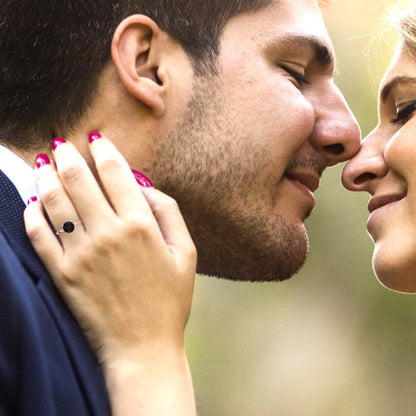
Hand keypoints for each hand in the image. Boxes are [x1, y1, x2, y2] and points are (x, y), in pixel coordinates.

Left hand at [24, 133, 196, 415]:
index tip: (97, 139)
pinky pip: (39, 236)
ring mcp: (81, 254)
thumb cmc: (170, 299)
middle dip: (68, 155)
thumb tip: (144, 186)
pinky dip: (32, 214)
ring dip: (46, 177)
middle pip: (80, 180)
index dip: (105, 151)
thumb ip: (169, 213)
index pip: (116, 174)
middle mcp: (108, 233)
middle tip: (61, 143)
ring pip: (55, 202)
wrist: (143, 347)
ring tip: (42, 163)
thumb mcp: (187, 253)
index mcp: (140, 225)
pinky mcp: (63, 274)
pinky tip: (32, 202)